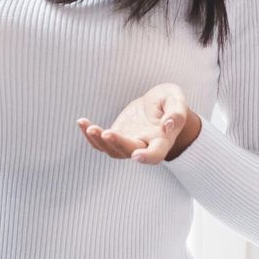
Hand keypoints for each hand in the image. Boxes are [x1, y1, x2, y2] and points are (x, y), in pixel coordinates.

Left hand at [79, 83, 201, 163]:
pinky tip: (82, 122)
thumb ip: (176, 113)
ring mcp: (128, 142)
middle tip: (107, 133)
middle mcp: (144, 145)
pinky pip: (100, 141)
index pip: (156, 154)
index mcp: (162, 140)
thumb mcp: (176, 100)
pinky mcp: (116, 136)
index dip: (147, 157)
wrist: (158, 106)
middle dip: (117, 144)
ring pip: (112, 150)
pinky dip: (90, 135)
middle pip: (129, 151)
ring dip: (99, 141)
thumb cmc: (169, 102)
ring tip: (89, 128)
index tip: (137, 156)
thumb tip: (168, 125)